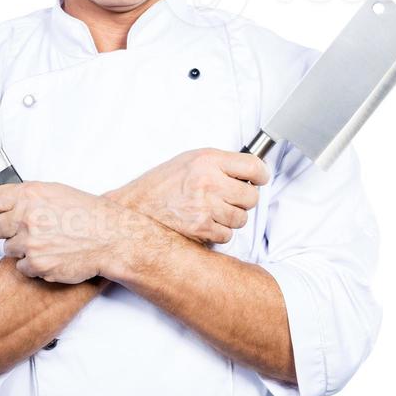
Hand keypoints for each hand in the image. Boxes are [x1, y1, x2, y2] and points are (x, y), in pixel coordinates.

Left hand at [0, 180, 141, 283]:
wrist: (110, 238)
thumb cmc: (89, 215)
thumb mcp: (57, 192)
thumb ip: (30, 197)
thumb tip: (10, 203)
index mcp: (30, 195)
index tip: (0, 212)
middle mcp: (27, 217)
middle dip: (7, 231)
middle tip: (24, 231)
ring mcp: (31, 242)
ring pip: (8, 249)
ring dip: (22, 248)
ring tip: (45, 243)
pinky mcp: (37, 264)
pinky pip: (21, 267)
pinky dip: (33, 264)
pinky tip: (50, 255)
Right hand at [105, 147, 269, 244]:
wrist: (135, 210)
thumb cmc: (160, 185)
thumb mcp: (189, 161)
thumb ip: (219, 164)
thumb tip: (249, 172)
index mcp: (207, 161)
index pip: (253, 166)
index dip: (260, 174)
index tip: (259, 178)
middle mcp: (209, 182)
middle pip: (251, 196)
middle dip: (243, 199)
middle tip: (228, 197)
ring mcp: (205, 207)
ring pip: (241, 218)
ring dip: (231, 217)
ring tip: (212, 210)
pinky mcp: (202, 229)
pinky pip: (227, 235)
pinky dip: (219, 232)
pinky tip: (203, 222)